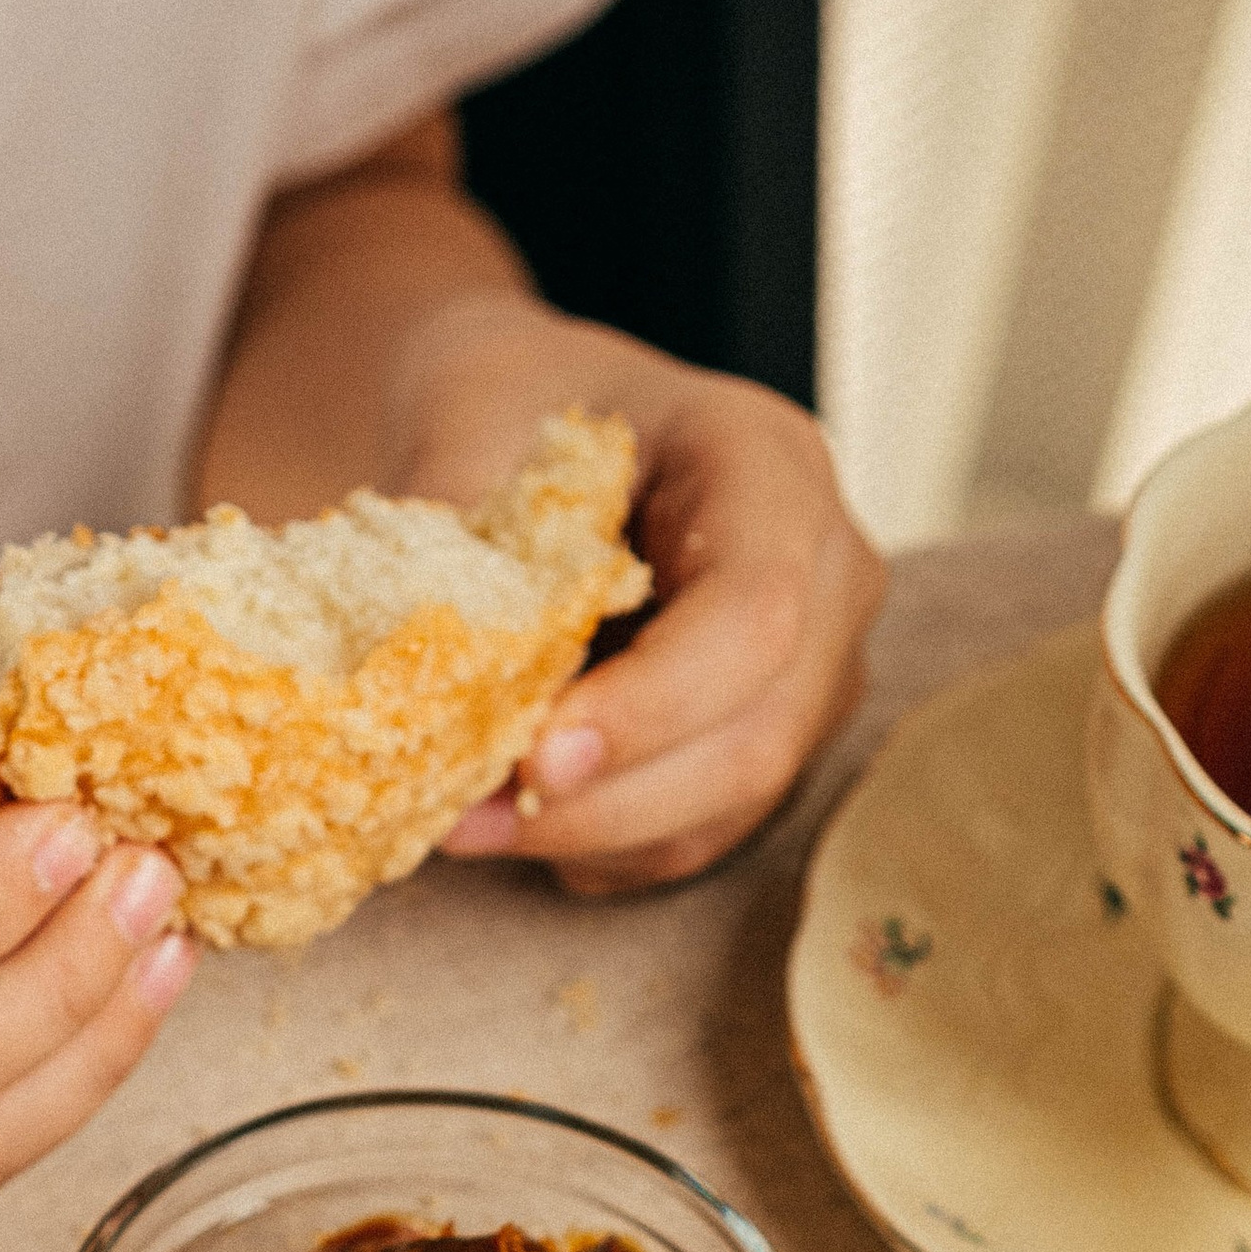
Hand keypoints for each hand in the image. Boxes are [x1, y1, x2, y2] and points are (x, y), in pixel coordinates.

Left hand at [392, 299, 883, 892]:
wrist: (536, 417)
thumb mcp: (470, 412)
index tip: (535, 760)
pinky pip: (696, 834)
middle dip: (608, 801)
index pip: (754, 611)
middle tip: (465, 822)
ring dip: (590, 837)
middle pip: (756, 735)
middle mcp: (825, 573)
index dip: (652, 705)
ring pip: (729, 804)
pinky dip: (599, 848)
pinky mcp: (766, 743)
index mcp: (769, 465)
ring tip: (462, 826)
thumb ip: (461, 525)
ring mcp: (811, 670)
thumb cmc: (515, 404)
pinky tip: (513, 822)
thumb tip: (425, 667)